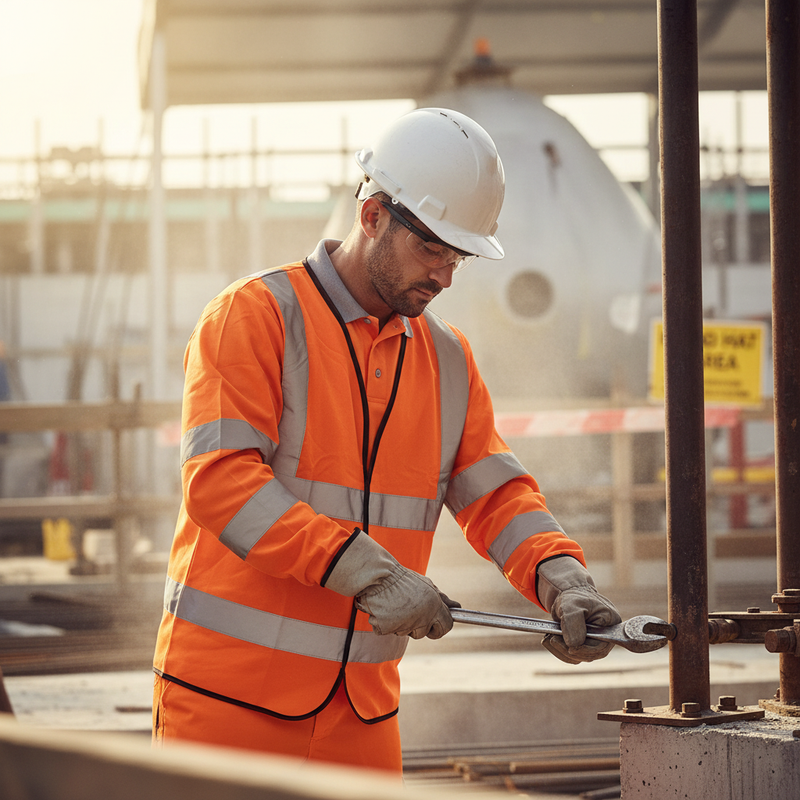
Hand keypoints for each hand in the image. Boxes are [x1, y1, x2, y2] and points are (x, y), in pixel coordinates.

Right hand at [323, 530, 459, 638]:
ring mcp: (404, 624)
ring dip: (401, 623)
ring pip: (405, 632)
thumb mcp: (426, 585)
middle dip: (419, 628)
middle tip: (409, 613)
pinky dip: (384, 623)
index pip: (446, 626)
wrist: (378, 575)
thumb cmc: (403, 580)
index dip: (440, 627)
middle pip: (424, 633)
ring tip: (395, 605)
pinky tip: (384, 609)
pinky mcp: (386, 628)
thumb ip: (442, 599)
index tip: (434, 626)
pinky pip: (388, 630)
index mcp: (434, 605)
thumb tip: (457, 607)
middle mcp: (422, 616)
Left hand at [536, 557, 620, 663]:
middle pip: (590, 655)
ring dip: (561, 650)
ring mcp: (594, 642)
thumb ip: (574, 625)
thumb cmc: (573, 597)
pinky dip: (559, 650)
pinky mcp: (583, 645)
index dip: (586, 650)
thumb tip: (574, 646)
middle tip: (553, 639)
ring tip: (549, 637)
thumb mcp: (572, 606)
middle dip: (569, 650)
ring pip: (579, 657)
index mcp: (611, 625)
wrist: (567, 594)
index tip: (570, 648)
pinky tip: (549, 640)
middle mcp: (606, 636)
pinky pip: (572, 655)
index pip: (602, 647)